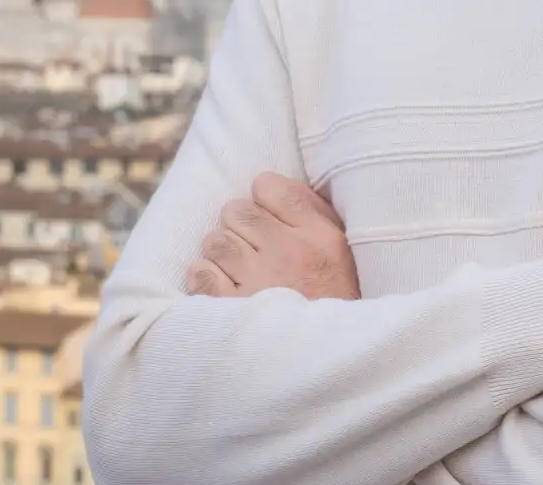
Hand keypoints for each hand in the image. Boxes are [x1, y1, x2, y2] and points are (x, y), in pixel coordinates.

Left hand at [187, 171, 360, 300]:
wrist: (331, 357)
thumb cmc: (336, 297)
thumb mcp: (341, 247)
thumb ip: (313, 210)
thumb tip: (274, 184)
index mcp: (318, 236)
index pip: (270, 187)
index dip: (263, 194)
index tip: (268, 211)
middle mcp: (288, 255)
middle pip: (236, 210)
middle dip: (239, 222)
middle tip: (251, 241)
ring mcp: (258, 284)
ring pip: (215, 241)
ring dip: (222, 249)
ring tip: (237, 264)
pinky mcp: (233, 312)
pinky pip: (201, 274)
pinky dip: (205, 275)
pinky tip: (222, 283)